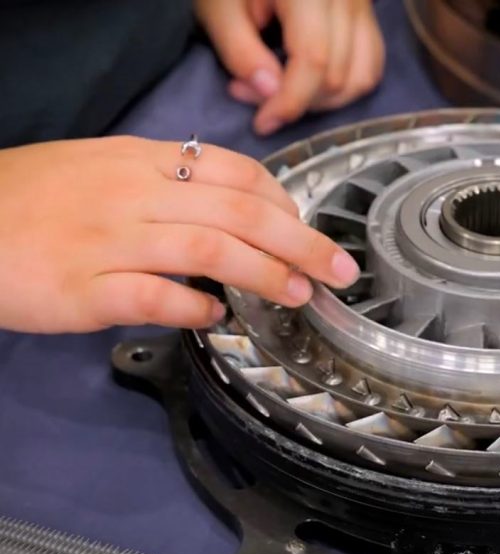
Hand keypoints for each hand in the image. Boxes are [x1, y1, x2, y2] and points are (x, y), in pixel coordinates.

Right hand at [0, 137, 358, 332]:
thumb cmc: (33, 199)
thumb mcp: (103, 168)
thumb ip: (167, 183)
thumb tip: (234, 207)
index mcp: (141, 162)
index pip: (236, 174)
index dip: (285, 204)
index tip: (307, 229)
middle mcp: (133, 195)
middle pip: (240, 214)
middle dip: (302, 242)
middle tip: (340, 271)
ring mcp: (108, 241)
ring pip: (209, 250)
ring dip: (265, 274)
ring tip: (298, 293)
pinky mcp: (81, 289)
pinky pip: (152, 296)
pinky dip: (193, 306)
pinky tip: (216, 317)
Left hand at [195, 0, 385, 134]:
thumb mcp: (219, 6)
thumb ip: (240, 50)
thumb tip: (270, 94)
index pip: (314, 60)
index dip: (289, 102)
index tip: (263, 123)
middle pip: (338, 76)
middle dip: (297, 100)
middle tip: (251, 92)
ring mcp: (363, 6)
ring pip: (361, 77)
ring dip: (323, 101)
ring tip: (282, 89)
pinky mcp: (366, 15)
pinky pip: (370, 64)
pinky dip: (344, 85)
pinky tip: (311, 82)